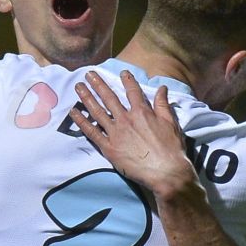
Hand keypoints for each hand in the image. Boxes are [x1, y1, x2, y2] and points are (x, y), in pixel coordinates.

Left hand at [71, 70, 197, 199]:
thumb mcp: (171, 123)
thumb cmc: (171, 149)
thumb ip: (163, 104)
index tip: (122, 72)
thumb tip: (162, 88)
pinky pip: (91, 132)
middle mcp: (126, 119)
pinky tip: (74, 112)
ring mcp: (115, 133)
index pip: (132, 91)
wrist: (165, 172)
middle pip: (109, 97)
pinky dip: (81, 121)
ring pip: (97, 111)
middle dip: (98, 84)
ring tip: (78, 87)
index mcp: (142, 112)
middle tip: (89, 74)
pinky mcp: (108, 148)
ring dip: (86, 97)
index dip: (127, 80)